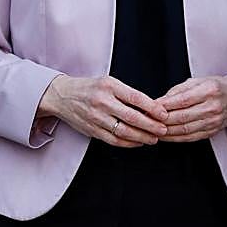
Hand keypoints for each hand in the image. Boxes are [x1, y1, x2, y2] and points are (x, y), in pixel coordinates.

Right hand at [37, 75, 168, 147]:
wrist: (62, 96)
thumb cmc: (90, 88)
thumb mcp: (109, 82)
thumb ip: (127, 94)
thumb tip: (151, 107)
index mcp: (109, 86)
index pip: (135, 98)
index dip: (152, 107)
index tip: (164, 114)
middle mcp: (102, 102)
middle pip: (132, 117)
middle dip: (151, 125)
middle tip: (163, 129)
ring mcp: (96, 117)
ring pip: (124, 131)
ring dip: (142, 137)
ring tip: (153, 138)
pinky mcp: (92, 130)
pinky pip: (113, 140)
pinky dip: (128, 143)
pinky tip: (138, 142)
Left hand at [157, 76, 226, 142]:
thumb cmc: (216, 87)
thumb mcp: (198, 81)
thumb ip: (178, 91)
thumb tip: (159, 101)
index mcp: (209, 90)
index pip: (183, 100)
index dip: (165, 106)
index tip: (150, 107)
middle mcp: (213, 107)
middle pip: (182, 117)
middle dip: (162, 120)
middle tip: (147, 120)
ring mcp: (213, 121)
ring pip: (185, 130)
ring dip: (166, 132)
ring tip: (152, 130)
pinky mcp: (212, 132)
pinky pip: (190, 138)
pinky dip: (175, 138)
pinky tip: (165, 136)